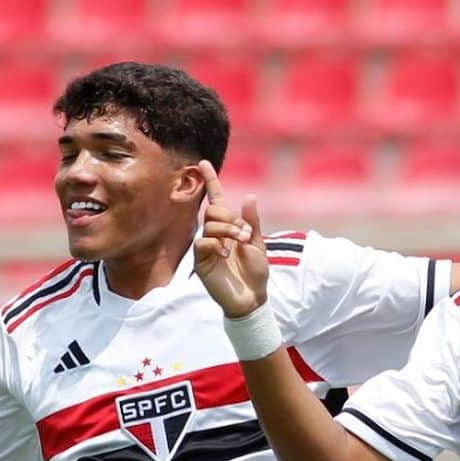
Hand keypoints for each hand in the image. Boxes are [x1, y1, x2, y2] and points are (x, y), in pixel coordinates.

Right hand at [194, 160, 269, 317]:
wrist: (252, 297)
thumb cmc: (255, 273)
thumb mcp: (258, 244)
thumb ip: (252, 221)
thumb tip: (249, 196)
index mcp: (229, 228)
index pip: (216, 200)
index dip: (211, 181)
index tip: (204, 163)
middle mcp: (215, 234)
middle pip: (213, 210)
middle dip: (231, 218)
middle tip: (245, 234)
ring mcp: (207, 247)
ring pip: (210, 224)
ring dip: (228, 230)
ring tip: (240, 244)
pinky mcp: (201, 261)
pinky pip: (203, 241)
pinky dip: (216, 243)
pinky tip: (226, 254)